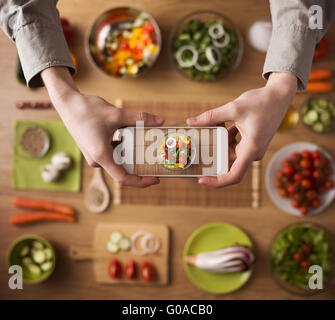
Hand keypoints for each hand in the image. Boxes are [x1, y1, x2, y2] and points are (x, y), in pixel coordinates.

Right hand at [42, 67, 163, 187]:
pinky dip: (123, 147)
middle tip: (155, 157)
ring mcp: (95, 156)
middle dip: (140, 165)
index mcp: (101, 156)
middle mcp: (97, 160)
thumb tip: (161, 120)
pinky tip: (130, 136)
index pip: (123, 178)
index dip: (141, 182)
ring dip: (132, 154)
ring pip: (118, 160)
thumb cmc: (86, 109)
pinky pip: (112, 154)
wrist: (67, 103)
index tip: (155, 179)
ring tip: (146, 144)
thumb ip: (140, 118)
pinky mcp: (95, 150)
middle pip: (123, 170)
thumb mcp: (117, 113)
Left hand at [187, 72, 296, 187]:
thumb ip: (210, 116)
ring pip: (230, 149)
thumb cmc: (261, 102)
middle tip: (206, 133)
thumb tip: (190, 122)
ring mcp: (253, 148)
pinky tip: (225, 123)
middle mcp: (253, 152)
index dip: (217, 181)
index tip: (201, 179)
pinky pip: (235, 144)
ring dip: (221, 138)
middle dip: (215, 147)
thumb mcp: (233, 108)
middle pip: (227, 158)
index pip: (234, 175)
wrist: (279, 95)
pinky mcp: (252, 142)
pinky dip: (228, 135)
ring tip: (218, 122)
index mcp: (251, 149)